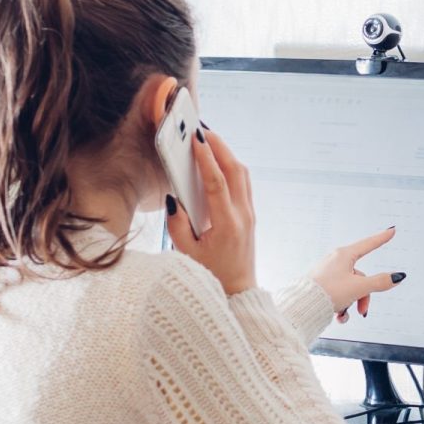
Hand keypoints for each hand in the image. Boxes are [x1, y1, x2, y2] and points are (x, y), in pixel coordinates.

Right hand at [167, 129, 255, 295]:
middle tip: (202, 130)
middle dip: (220, 147)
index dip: (206, 158)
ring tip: (209, 141)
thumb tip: (173, 198)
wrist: (238, 292)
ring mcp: (249, 214)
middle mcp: (243, 215)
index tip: (197, 139)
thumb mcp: (186, 252)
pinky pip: (243, 183)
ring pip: (243, 174)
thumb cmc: (210, 275)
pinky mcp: (250, 215)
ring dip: (227, 154)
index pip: (217, 182)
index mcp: (227, 224)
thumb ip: (177, 224)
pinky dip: (231, 167)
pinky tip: (218, 162)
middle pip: (236, 170)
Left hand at [310, 227, 405, 322]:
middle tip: (362, 311)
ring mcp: (328, 273)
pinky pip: (339, 294)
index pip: (369, 244)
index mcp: (344, 255)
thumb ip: (380, 282)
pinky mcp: (321, 285)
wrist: (302, 306)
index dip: (382, 238)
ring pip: (350, 288)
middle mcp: (335, 262)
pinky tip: (337, 316)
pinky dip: (341, 306)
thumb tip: (397, 277)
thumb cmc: (327, 291)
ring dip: (352, 304)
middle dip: (364, 296)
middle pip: (361, 277)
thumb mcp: (359, 287)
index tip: (391, 230)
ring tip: (344, 314)